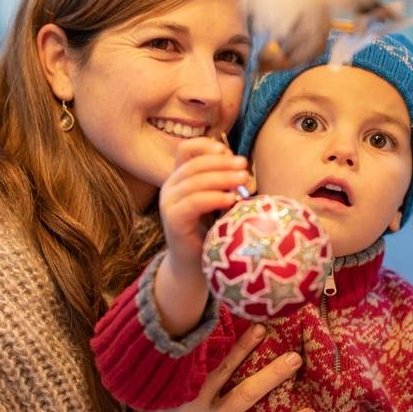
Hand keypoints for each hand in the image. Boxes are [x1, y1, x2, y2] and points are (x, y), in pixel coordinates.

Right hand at [158, 137, 247, 272]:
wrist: (194, 265)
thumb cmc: (210, 230)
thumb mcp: (218, 200)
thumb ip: (223, 182)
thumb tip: (241, 165)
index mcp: (179, 178)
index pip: (186, 150)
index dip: (206, 146)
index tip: (228, 150)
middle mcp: (170, 187)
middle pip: (194, 164)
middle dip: (221, 162)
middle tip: (244, 166)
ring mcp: (168, 203)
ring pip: (195, 181)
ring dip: (222, 178)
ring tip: (244, 180)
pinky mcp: (173, 220)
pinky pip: (194, 202)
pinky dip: (214, 197)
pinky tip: (231, 199)